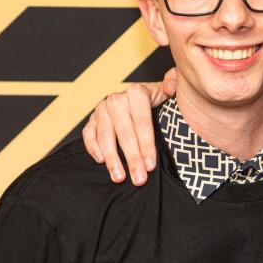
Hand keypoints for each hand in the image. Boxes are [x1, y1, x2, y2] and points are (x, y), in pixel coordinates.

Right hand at [83, 69, 176, 184]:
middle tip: (139, 179)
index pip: (142, 122)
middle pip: (125, 132)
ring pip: (105, 135)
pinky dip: (92, 147)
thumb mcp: (171, 92)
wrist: (144, 100)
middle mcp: (117, 99)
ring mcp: (102, 108)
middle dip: (132, 158)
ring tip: (119, 177)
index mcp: (137, 92)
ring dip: (112, 158)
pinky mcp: (92, 118)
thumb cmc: (161, 103)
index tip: (151, 166)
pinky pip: (88, 133)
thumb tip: (170, 88)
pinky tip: (100, 161)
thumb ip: (174, 83)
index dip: (146, 145)